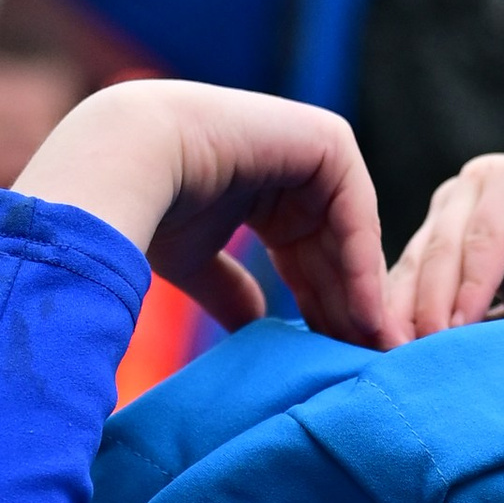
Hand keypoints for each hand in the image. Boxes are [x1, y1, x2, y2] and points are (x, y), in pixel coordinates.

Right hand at [14, 81, 391, 344]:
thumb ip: (229, 290)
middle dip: (351, 307)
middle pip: (334, 251)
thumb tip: (253, 327)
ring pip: (351, 234)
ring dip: (363, 292)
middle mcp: (290, 171)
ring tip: (372, 348)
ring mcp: (310, 149)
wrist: (131, 161)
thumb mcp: (196, 262)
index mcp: (260, 193)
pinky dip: (361, 263)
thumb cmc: (145, 209)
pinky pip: (356, 212)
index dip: (321, 309)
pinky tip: (365, 314)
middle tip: (368, 362)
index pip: (305, 259)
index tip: (333, 360)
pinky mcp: (326, 140)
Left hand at [388, 155, 503, 386]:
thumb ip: (470, 340)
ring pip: (440, 247)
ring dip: (430, 302)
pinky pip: (485, 233)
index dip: (388, 332)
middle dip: (398, 321)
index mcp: (446, 236)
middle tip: (387, 371)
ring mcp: (484, 186)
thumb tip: (418, 390)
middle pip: (411, 267)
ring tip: (421, 351)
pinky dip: (473, 277)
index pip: (401, 286)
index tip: (376, 381)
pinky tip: (462, 320)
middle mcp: (456, 204)